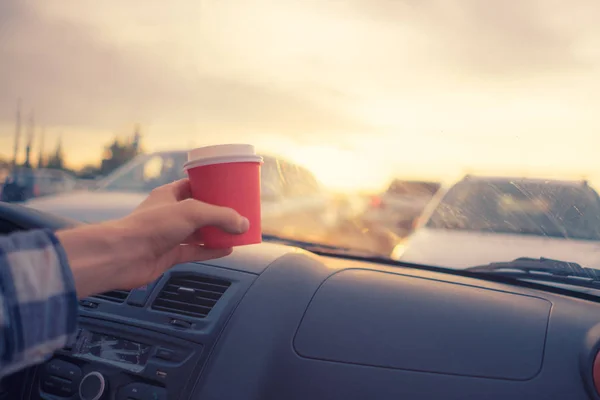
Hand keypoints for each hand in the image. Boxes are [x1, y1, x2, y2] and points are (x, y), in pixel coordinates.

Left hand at [57, 179, 248, 297]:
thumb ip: (221, 216)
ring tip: (238, 231)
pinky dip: (212, 250)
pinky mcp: (170, 254)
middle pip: (200, 210)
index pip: (194, 185)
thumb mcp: (192, 212)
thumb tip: (244, 224)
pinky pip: (196, 250)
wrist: (122, 256)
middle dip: (219, 212)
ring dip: (218, 232)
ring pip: (199, 231)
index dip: (212, 186)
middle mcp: (169, 214)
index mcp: (169, 195)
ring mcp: (169, 235)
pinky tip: (228, 249)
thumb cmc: (149, 227)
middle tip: (239, 212)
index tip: (231, 188)